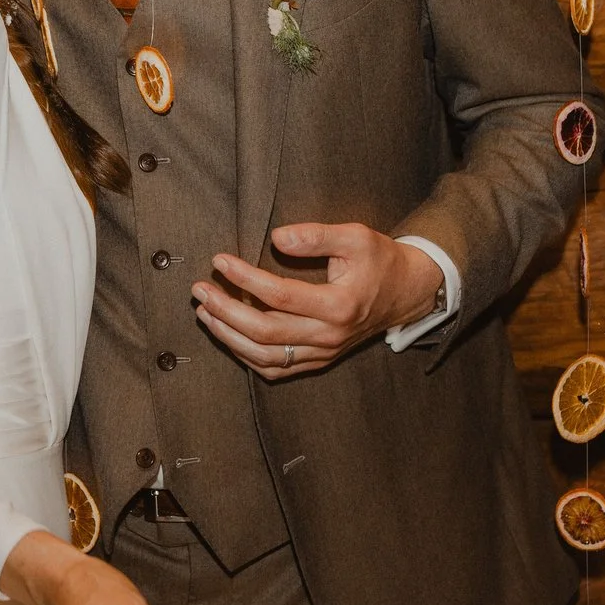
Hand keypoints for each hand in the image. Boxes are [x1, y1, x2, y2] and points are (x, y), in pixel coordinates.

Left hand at [192, 224, 442, 379]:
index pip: (279, 295)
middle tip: (199, 290)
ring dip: (229, 337)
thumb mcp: (355, 237)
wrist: (405, 293)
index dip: (245, 278)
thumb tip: (276, 238)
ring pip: (267, 357)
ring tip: (204, 313)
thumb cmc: (378, 260)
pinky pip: (277, 369)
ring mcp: (324, 352)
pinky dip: (247, 356)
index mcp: (339, 305)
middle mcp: (330, 336)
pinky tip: (228, 335)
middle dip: (225, 311)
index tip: (220, 260)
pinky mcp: (319, 360)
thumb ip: (316, 236)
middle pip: (266, 332)